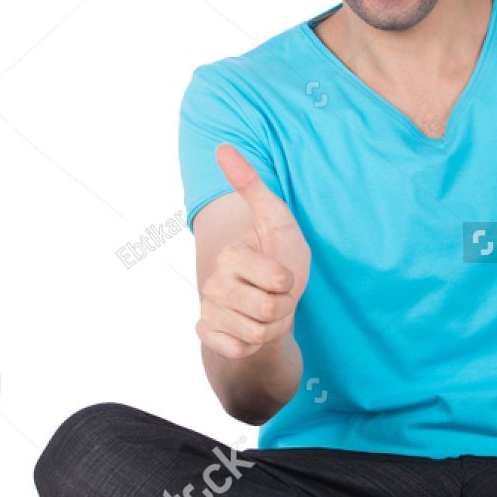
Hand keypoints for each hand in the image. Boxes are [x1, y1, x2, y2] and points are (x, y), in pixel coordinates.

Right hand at [196, 145, 310, 359]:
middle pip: (264, 310)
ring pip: (255, 333)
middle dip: (283, 309)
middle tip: (277, 298)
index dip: (289, 284)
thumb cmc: (282, 258)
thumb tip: (222, 147)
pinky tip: (249, 331)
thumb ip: (251, 186)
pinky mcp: (207, 335)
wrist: (275, 303)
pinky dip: (252, 346)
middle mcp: (212, 283)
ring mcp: (208, 310)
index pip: (276, 281)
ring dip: (272, 328)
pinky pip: (236, 349)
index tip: (282, 275)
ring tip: (267, 313)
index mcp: (230, 255)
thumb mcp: (277, 221)